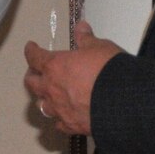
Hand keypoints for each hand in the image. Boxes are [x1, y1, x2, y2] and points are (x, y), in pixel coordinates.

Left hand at [24, 20, 122, 135]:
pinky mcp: (72, 126)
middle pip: (32, 83)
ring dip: (44, 99)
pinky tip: (63, 118)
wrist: (123, 102)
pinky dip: (60, 120)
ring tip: (48, 96)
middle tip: (36, 72)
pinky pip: (60, 124)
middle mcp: (52, 89)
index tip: (31, 47)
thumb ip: (87, 39)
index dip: (31, 51)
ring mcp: (60, 110)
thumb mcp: (100, 47)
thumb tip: (81, 27)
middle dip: (32, 75)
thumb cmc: (109, 71)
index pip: (34, 57)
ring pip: (42, 105)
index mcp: (55, 67)